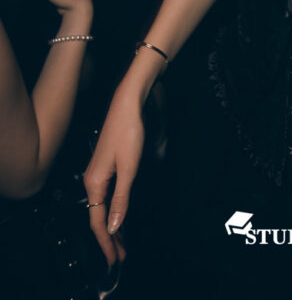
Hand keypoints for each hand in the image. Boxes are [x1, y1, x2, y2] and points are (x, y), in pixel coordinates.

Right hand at [84, 90, 144, 265]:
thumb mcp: (128, 168)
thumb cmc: (128, 132)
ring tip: (122, 243)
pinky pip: (106, 197)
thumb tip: (115, 226)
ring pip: (102, 207)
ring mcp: (98, 173)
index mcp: (94, 182)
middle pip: (98, 216)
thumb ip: (121, 198)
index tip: (115, 258)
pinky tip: (120, 216)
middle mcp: (92, 180)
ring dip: (112, 226)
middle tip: (121, 257)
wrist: (127, 104)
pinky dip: (113, 211)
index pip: (98, 221)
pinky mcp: (105, 167)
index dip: (106, 242)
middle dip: (109, 239)